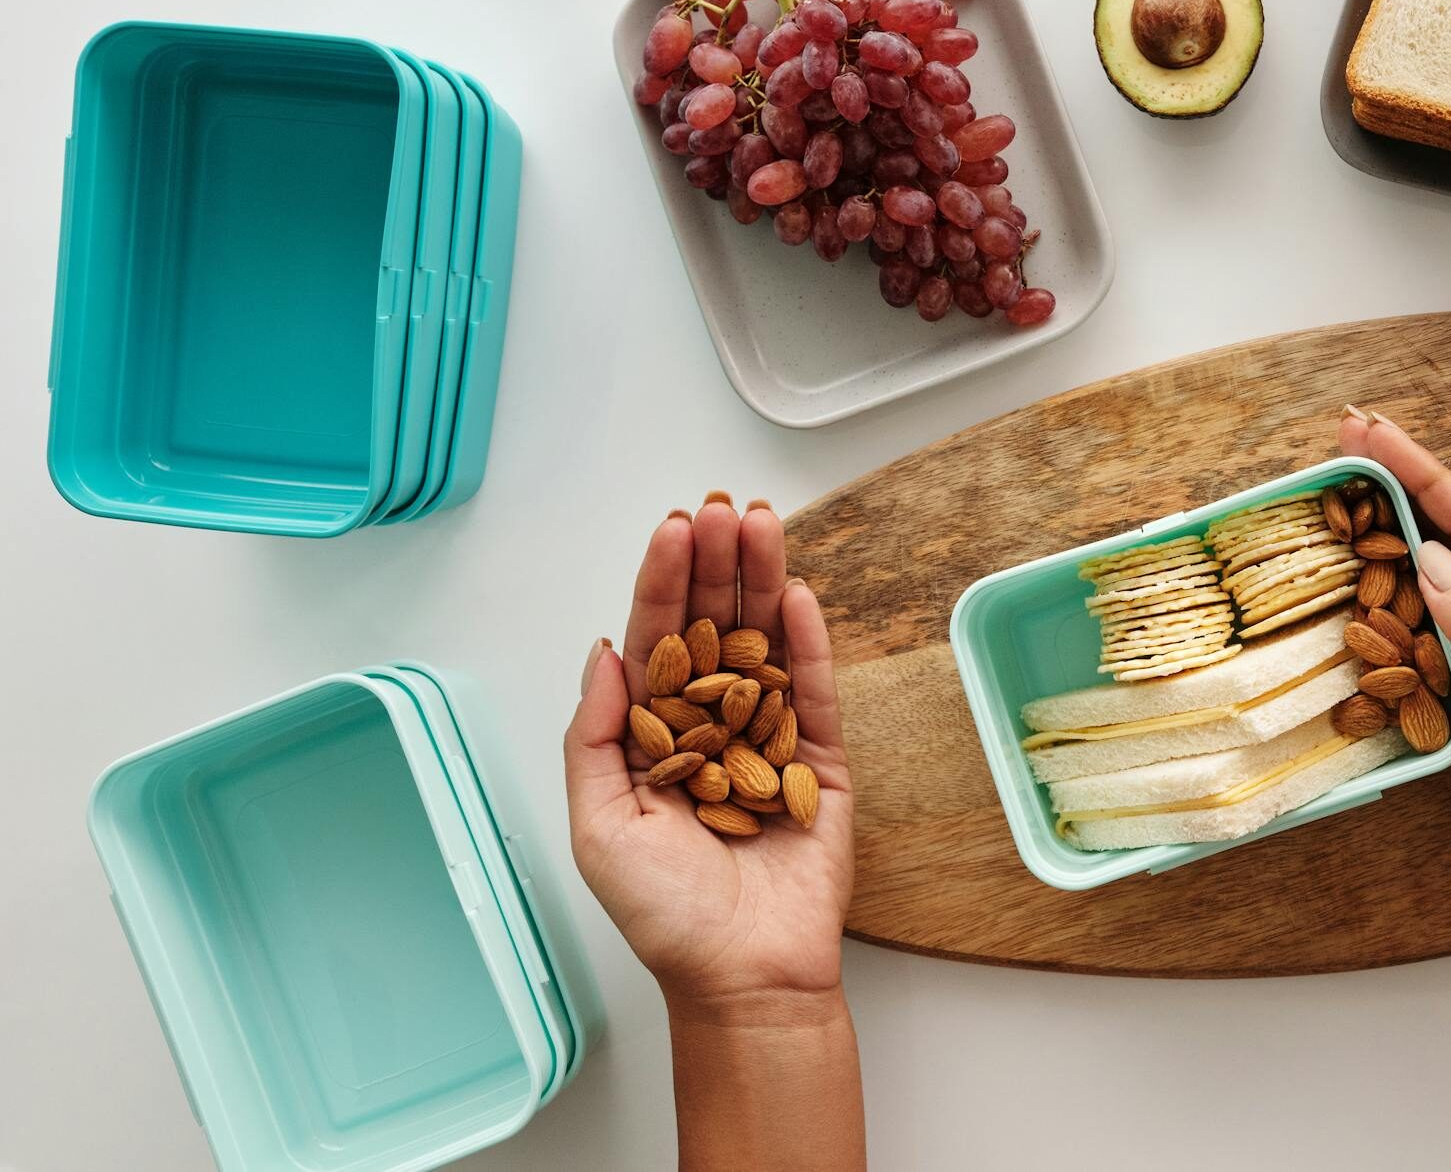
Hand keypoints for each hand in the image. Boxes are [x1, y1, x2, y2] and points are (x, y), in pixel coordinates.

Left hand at [563, 498, 855, 1011]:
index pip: (658, 640)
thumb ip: (595, 734)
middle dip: (715, 564)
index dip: (662, 583)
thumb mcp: (599, 824)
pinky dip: (806, 641)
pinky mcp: (819, 759)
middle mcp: (711, 722)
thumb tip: (604, 650)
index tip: (672, 528)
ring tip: (762, 524)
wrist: (743, 976)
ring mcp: (768, 734)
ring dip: (762, 580)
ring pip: (764, 641)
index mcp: (656, 734)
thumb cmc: (664, 914)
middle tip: (720, 509)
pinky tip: (796, 594)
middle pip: (713, 624)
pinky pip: (813, 689)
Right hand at [1339, 412, 1450, 929]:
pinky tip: (1377, 564)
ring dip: (1403, 517)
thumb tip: (1436, 558)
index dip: (1421, 472)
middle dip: (1408, 477)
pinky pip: (1440, 606)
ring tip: (1355, 479)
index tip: (1370, 433)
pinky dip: (1403, 572)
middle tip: (1351, 434)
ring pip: (1450, 563)